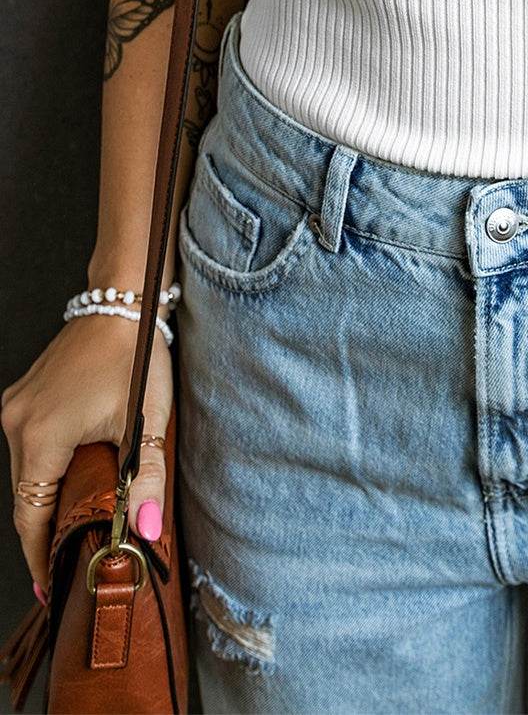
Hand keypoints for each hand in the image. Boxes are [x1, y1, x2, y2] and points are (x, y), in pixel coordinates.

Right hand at [1, 313, 172, 599]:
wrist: (123, 304)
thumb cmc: (136, 356)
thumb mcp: (147, 422)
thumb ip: (145, 480)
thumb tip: (147, 531)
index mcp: (42, 435)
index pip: (32, 516)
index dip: (41, 555)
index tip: (52, 586)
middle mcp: (18, 423)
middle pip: (26, 498)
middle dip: (45, 535)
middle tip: (65, 568)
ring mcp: (16, 408)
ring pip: (26, 474)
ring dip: (46, 502)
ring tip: (70, 533)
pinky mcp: (23, 398)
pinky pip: (28, 448)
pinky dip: (45, 472)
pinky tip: (68, 487)